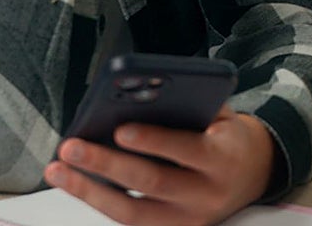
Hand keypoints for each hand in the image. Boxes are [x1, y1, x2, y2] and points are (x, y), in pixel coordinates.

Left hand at [44, 106, 275, 225]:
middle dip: (107, 164)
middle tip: (71, 146)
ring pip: (132, 211)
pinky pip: (129, 221)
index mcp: (223, 159)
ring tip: (58, 169)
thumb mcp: (222, 116)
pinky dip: (99, 202)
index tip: (120, 129)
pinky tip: (74, 185)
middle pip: (151, 182)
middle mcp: (206, 195)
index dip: (154, 141)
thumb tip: (142, 99)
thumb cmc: (226, 136)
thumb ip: (192, 108)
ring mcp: (188, 220)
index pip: (187, 150)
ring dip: (89, 191)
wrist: (253, 173)